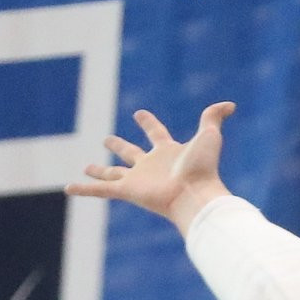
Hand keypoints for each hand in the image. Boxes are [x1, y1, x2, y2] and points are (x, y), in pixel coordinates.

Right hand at [67, 103, 235, 230]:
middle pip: (131, 154)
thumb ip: (214, 117)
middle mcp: (151, 166)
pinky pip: (100, 190)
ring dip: (99, 170)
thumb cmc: (203, 168)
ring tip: (86, 167)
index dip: (147, 123)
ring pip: (113, 174)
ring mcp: (137, 179)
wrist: (195, 195)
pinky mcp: (127, 191)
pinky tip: (69, 189)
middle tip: (107, 140)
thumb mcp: (209, 136)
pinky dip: (84, 189)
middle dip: (119, 147)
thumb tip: (230, 104)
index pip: (155, 133)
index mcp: (167, 152)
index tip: (138, 113)